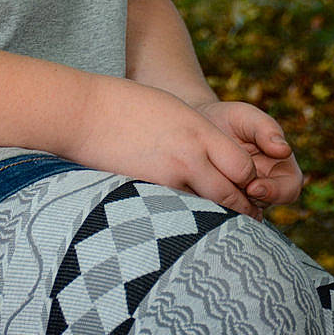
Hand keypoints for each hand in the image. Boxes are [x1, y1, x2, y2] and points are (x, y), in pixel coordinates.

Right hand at [68, 79, 265, 218]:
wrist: (84, 111)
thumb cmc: (129, 105)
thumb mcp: (175, 112)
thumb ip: (201, 137)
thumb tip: (221, 163)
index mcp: (199, 131)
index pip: (244, 169)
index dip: (248, 181)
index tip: (246, 187)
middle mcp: (189, 156)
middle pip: (231, 197)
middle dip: (242, 210)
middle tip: (248, 220)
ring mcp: (166, 178)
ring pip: (206, 211)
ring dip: (215, 219)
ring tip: (222, 229)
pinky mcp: (146, 194)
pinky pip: (176, 213)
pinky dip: (184, 219)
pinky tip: (185, 224)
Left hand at [197, 100, 302, 208]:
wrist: (198, 124)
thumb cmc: (228, 119)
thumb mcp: (246, 117)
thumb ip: (266, 129)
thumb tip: (284, 150)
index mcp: (280, 167)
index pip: (290, 189)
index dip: (275, 192)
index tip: (252, 187)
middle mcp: (266, 185)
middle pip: (269, 205)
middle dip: (253, 202)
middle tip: (234, 194)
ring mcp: (245, 196)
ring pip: (247, 212)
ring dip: (235, 206)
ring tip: (217, 191)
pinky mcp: (225, 201)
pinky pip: (227, 212)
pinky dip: (219, 208)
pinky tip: (207, 198)